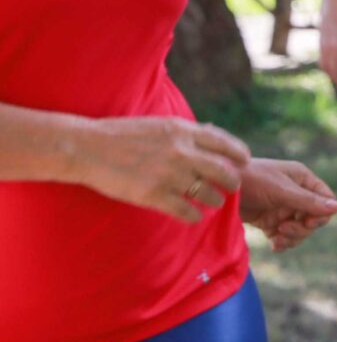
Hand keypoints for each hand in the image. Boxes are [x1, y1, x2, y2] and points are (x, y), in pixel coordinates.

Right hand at [65, 116, 248, 222]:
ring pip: (208, 193)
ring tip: (215, 202)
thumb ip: (185, 132)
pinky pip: (185, 210)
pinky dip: (194, 215)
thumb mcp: (160, 124)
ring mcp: (168, 175)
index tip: (244, 161)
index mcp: (183, 131)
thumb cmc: (121, 134)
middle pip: (223, 171)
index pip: (224, 143)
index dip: (239, 154)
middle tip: (233, 186)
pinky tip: (194, 217)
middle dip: (233, 181)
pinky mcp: (153, 195)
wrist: (88, 148)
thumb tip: (211, 135)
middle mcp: (181, 152)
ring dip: (215, 200)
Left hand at [238, 159, 336, 249]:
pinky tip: (275, 245)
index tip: (308, 222)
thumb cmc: (251, 180)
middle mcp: (296, 194)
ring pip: (300, 229)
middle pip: (313, 218)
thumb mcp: (282, 190)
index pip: (325, 200)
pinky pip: (284, 236)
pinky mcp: (269, 220)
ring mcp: (282, 208)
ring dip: (292, 237)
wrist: (217, 187)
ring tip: (278, 237)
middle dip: (302, 228)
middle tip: (285, 229)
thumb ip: (309, 201)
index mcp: (303, 180)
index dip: (321, 215)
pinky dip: (282, 242)